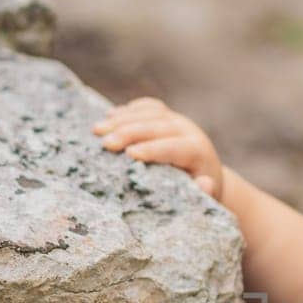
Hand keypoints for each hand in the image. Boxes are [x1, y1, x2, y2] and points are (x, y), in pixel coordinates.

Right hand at [91, 97, 224, 198]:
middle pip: (157, 126)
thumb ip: (203, 191)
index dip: (152, 149)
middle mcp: (188, 131)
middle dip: (129, 132)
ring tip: (97, 130)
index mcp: (198, 151)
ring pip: (149, 113)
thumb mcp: (203, 196)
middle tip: (105, 143)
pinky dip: (129, 110)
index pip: (174, 147)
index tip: (129, 154)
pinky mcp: (167, 115)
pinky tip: (110, 115)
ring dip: (122, 119)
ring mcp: (177, 119)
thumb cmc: (197, 190)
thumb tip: (205, 184)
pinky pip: (148, 107)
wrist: (204, 172)